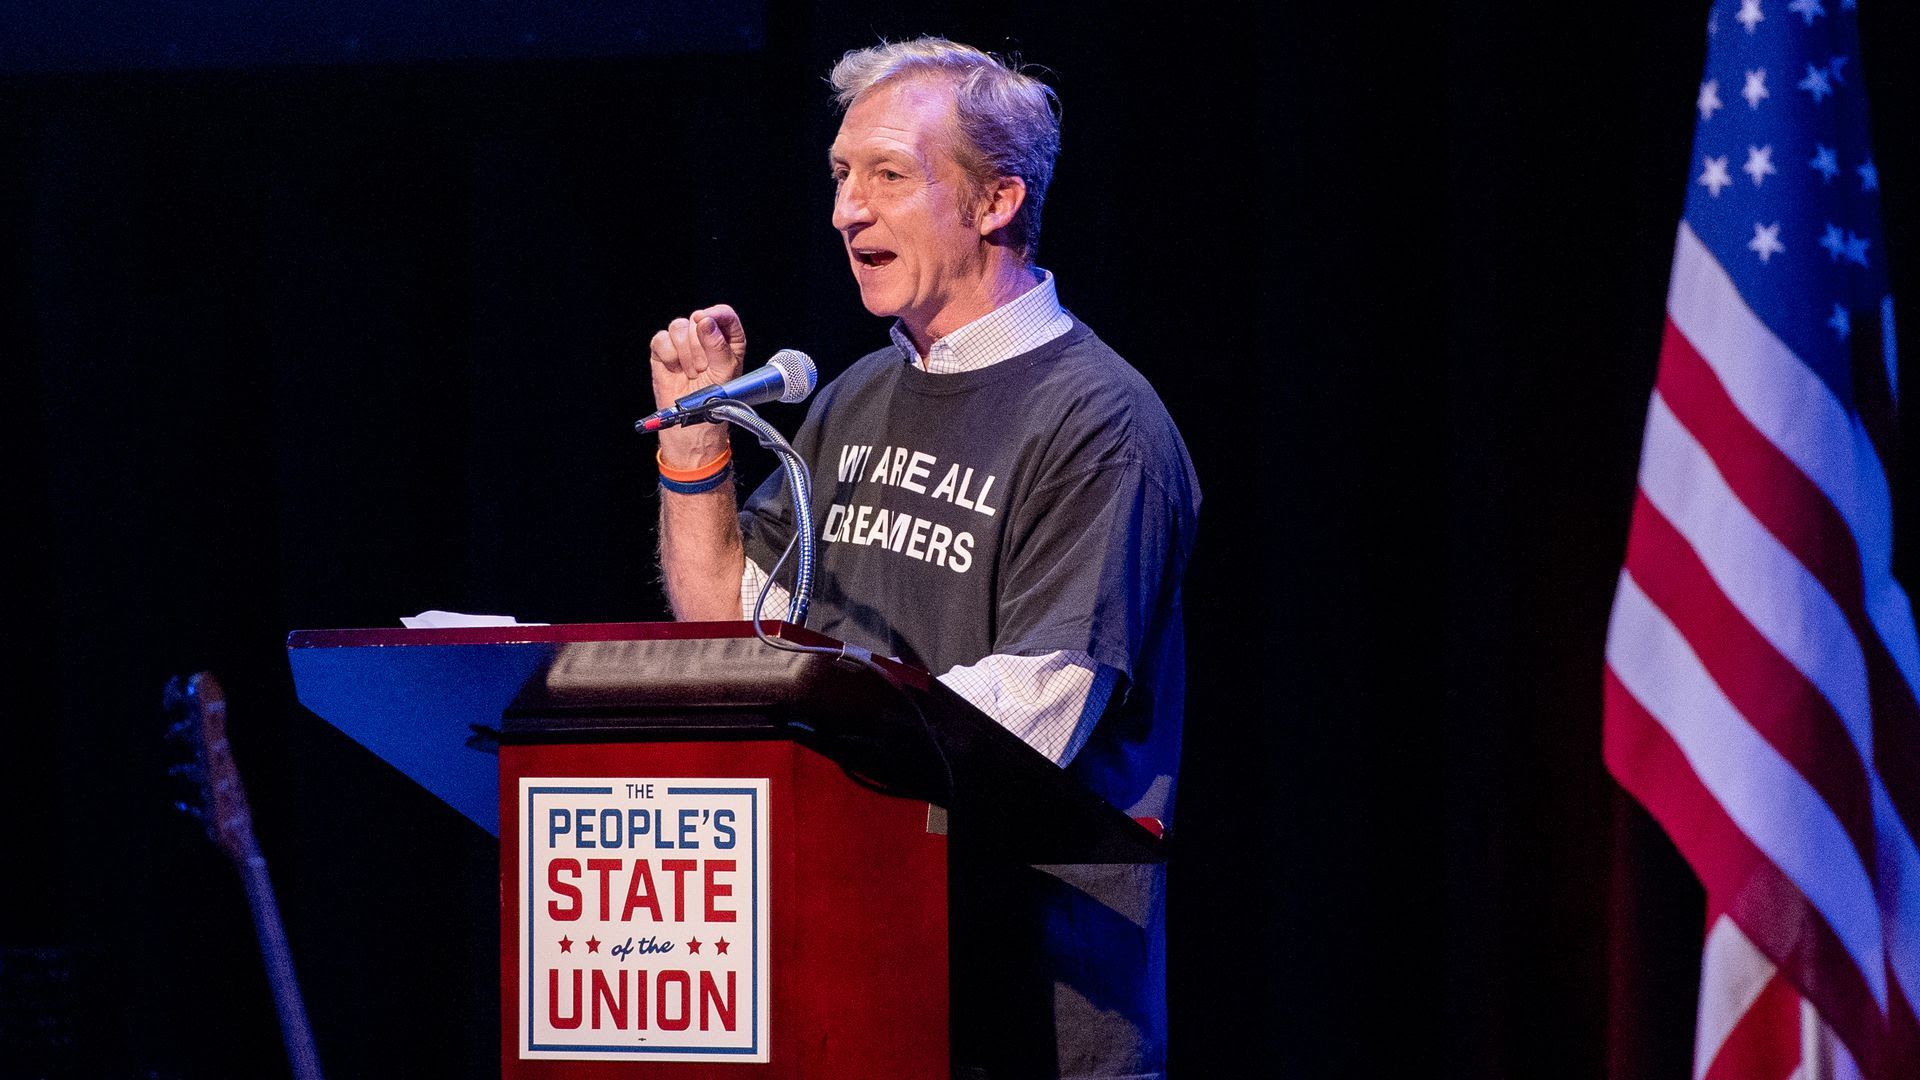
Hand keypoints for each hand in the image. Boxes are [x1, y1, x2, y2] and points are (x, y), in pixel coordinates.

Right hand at [649, 304, 747, 466]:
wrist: (691, 422)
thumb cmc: (714, 401)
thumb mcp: (725, 373)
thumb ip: (719, 346)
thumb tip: (705, 321)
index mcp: (728, 340)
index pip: (723, 314)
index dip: (716, 316)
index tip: (709, 324)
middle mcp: (706, 337)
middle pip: (698, 320)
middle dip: (699, 347)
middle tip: (704, 369)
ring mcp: (683, 343)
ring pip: (678, 326)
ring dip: (684, 354)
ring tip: (691, 372)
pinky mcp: (663, 350)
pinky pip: (661, 338)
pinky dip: (668, 356)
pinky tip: (675, 370)